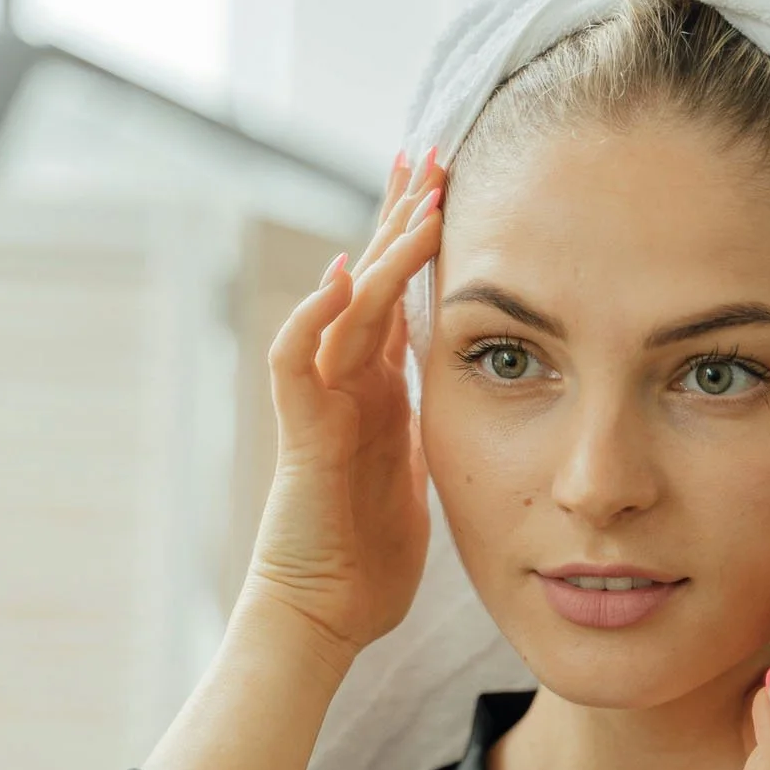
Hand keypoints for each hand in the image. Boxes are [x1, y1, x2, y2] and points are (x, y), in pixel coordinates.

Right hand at [245, 150, 447, 667]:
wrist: (322, 616)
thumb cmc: (371, 558)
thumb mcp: (423, 470)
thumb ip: (436, 423)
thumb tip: (472, 390)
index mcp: (377, 390)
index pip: (395, 294)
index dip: (415, 239)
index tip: (448, 183)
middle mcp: (344, 383)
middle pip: (367, 280)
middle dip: (397, 217)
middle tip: (428, 154)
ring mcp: (318, 403)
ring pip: (343, 308)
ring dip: (378, 252)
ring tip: (415, 200)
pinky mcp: (301, 436)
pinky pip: (297, 363)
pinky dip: (315, 317)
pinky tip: (340, 275)